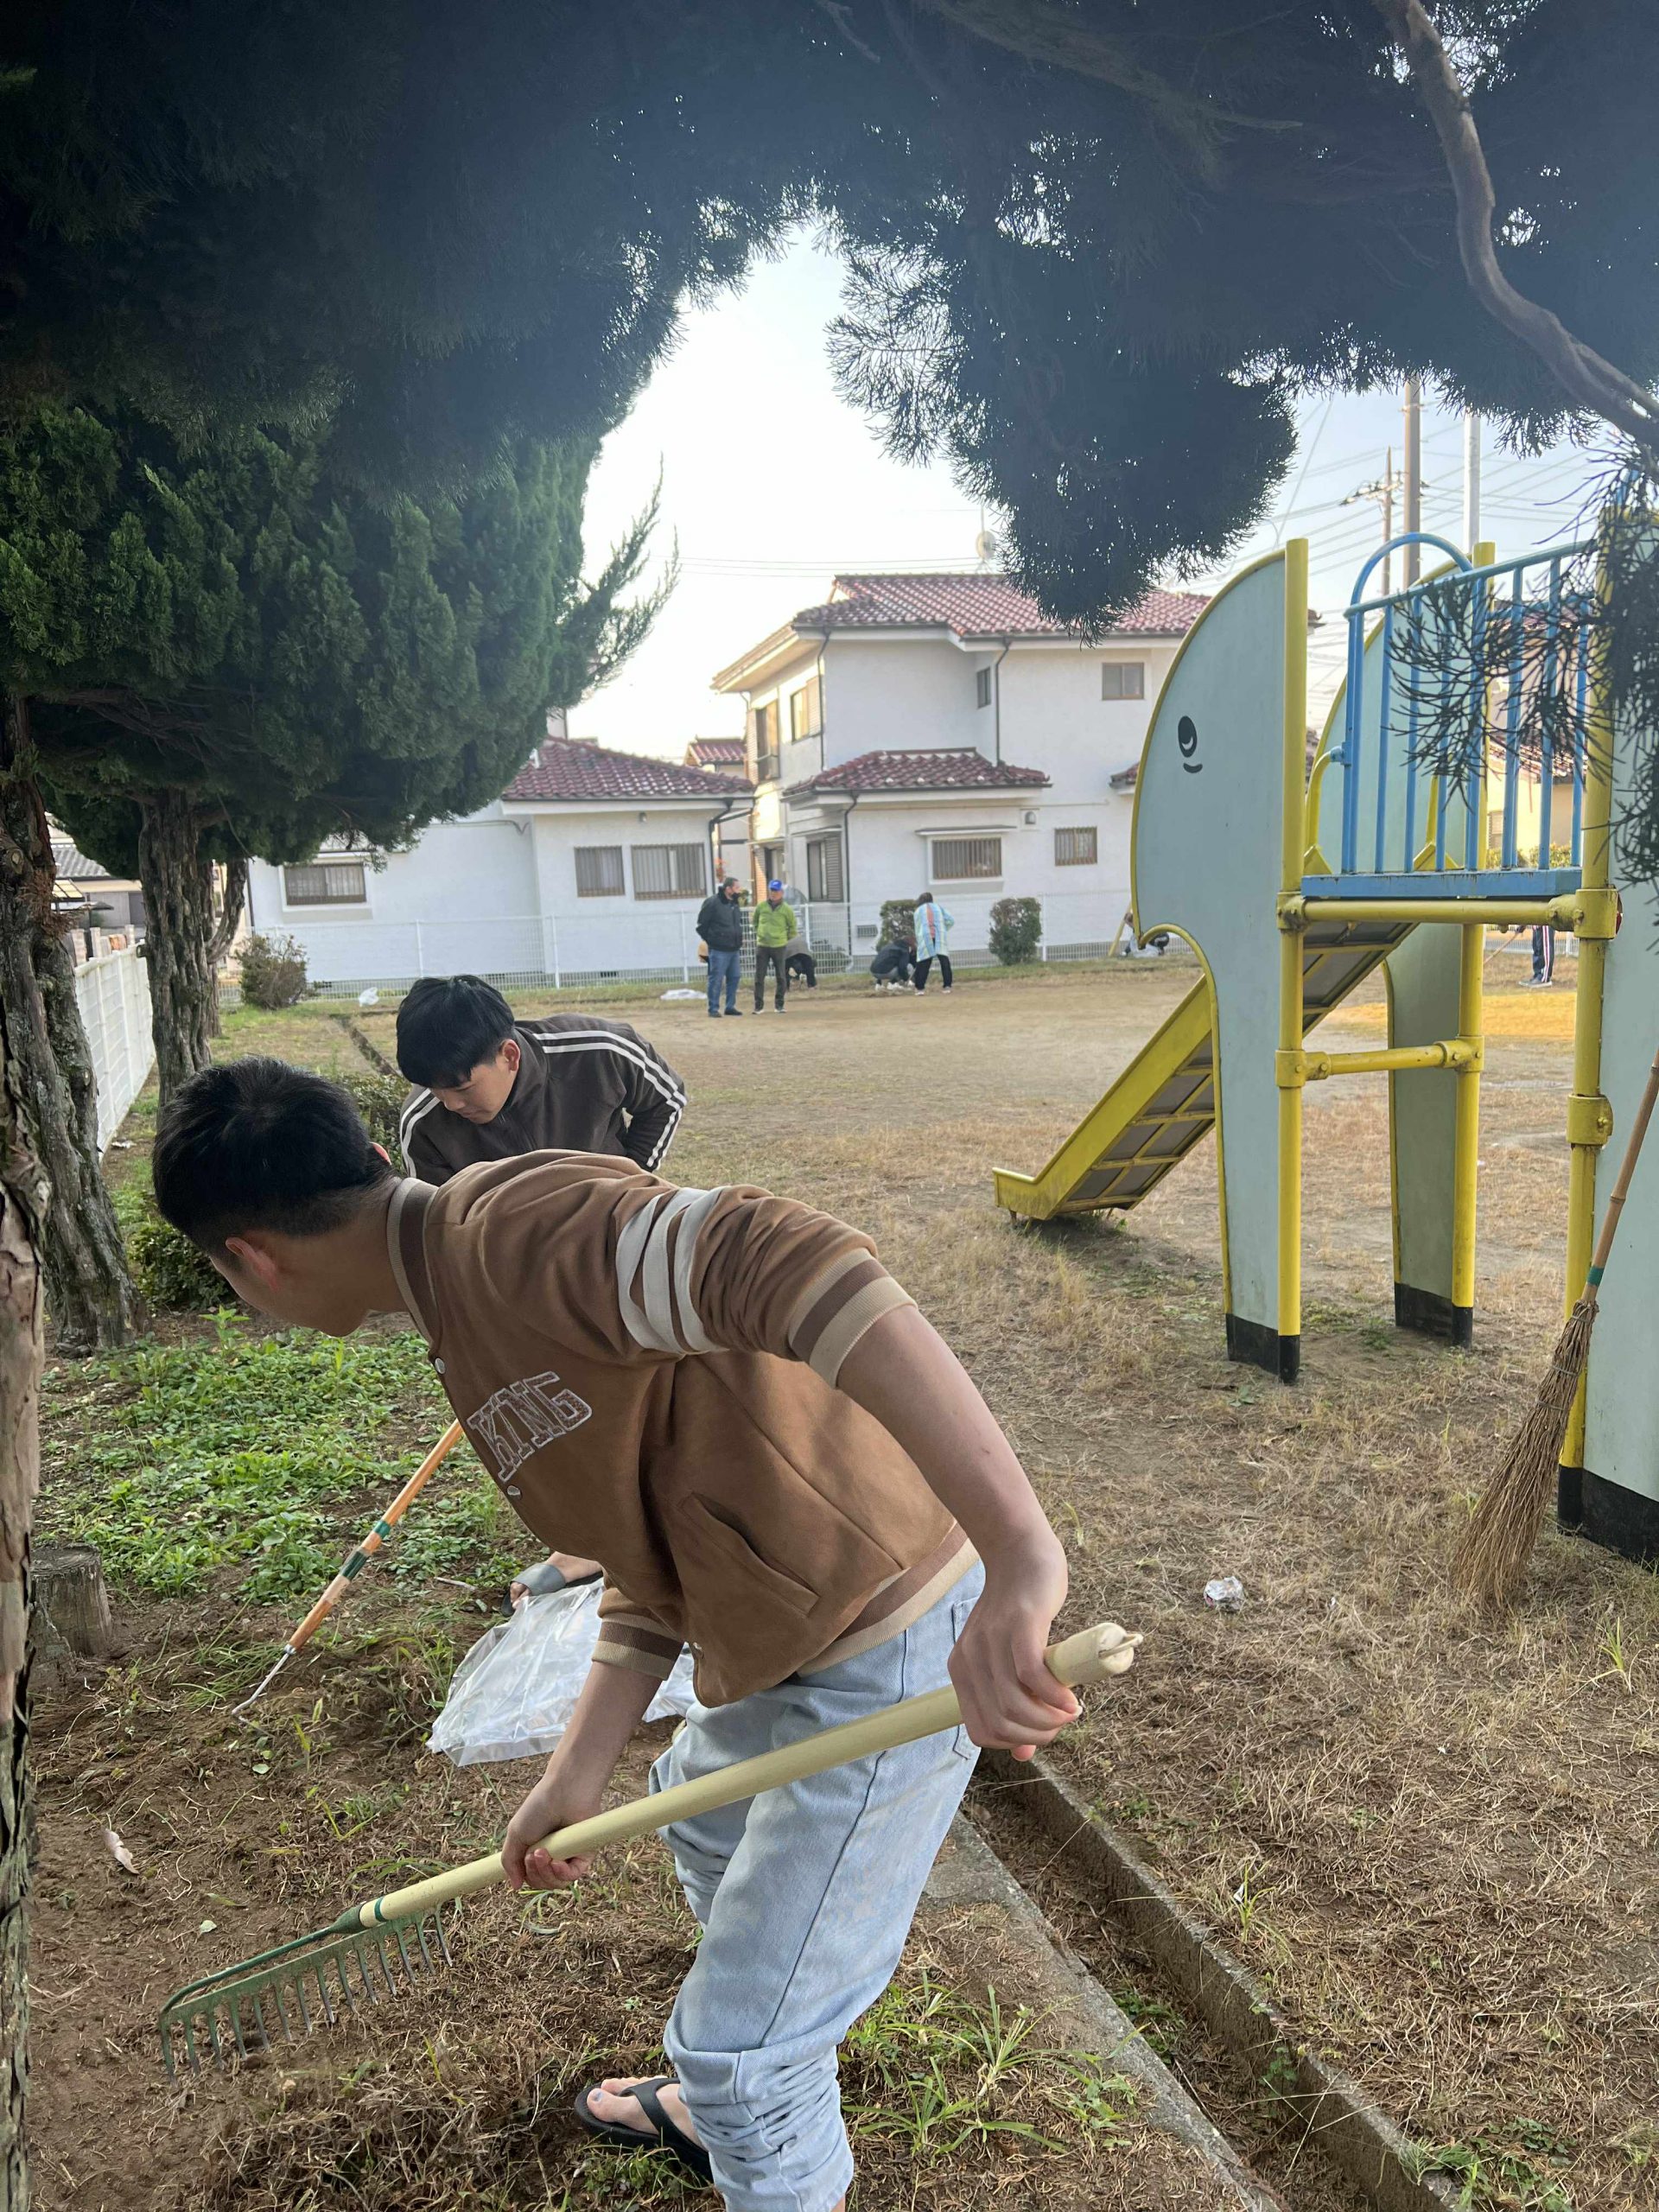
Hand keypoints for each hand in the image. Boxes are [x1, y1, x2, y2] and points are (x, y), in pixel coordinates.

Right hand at [502, 1762, 606, 1890]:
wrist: (563, 1792)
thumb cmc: (539, 1808)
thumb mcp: (516, 1835)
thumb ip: (510, 1862)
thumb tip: (515, 1886)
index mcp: (537, 1850)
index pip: (531, 1877)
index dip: (526, 1875)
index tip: (524, 1859)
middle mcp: (554, 1855)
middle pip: (542, 1883)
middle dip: (534, 1873)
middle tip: (534, 1854)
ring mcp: (569, 1855)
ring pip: (556, 1883)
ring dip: (546, 1873)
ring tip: (543, 1852)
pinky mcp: (584, 1854)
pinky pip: (573, 1876)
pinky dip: (562, 1874)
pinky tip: (557, 1863)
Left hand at [949, 1536, 1076, 1760]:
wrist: (1020, 1553)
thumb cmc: (1021, 1610)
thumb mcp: (1008, 1658)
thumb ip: (1013, 1701)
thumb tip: (1023, 1754)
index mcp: (963, 1670)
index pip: (981, 1732)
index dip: (1015, 1740)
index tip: (1042, 1731)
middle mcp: (971, 1659)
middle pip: (1000, 1724)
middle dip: (1037, 1734)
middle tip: (1063, 1722)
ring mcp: (992, 1642)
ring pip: (1014, 1706)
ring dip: (1048, 1720)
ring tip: (1070, 1712)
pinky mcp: (1019, 1626)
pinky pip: (1031, 1676)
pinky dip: (1054, 1696)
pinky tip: (1071, 1699)